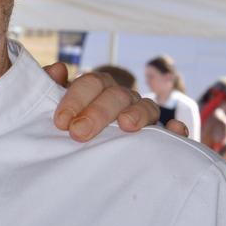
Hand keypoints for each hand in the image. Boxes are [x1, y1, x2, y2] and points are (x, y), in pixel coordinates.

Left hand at [45, 62, 186, 141]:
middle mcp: (121, 99)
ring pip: (146, 106)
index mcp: (97, 89)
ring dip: (138, 113)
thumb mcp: (55, 111)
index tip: (61, 121)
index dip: (75, 99)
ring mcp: (141, 116)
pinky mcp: (158, 139)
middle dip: (97, 113)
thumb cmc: (68, 128)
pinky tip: (175, 130)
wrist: (81, 156)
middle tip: (78, 133)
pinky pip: (173, 132)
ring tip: (126, 126)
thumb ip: (48, 88)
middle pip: (116, 95)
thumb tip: (58, 68)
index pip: (92, 83)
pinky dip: (177, 129)